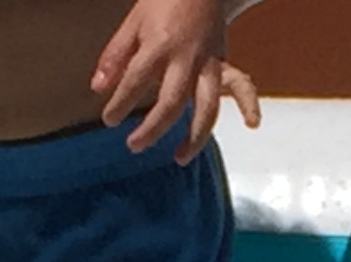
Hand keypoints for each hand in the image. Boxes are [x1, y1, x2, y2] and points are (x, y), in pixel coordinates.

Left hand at [92, 0, 263, 163]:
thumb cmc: (164, 0)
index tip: (109, 120)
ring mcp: (208, 62)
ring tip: (180, 157)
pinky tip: (252, 123)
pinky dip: (248, 105)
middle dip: (152, 129)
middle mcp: (186, 58)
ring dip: (194, 137)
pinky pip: (237, 88)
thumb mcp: (133, 22)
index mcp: (159, 44)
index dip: (121, 103)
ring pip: (206, 107)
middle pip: (170, 103)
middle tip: (134, 145)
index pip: (136, 80)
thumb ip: (116, 55)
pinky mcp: (223, 62)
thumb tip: (98, 88)